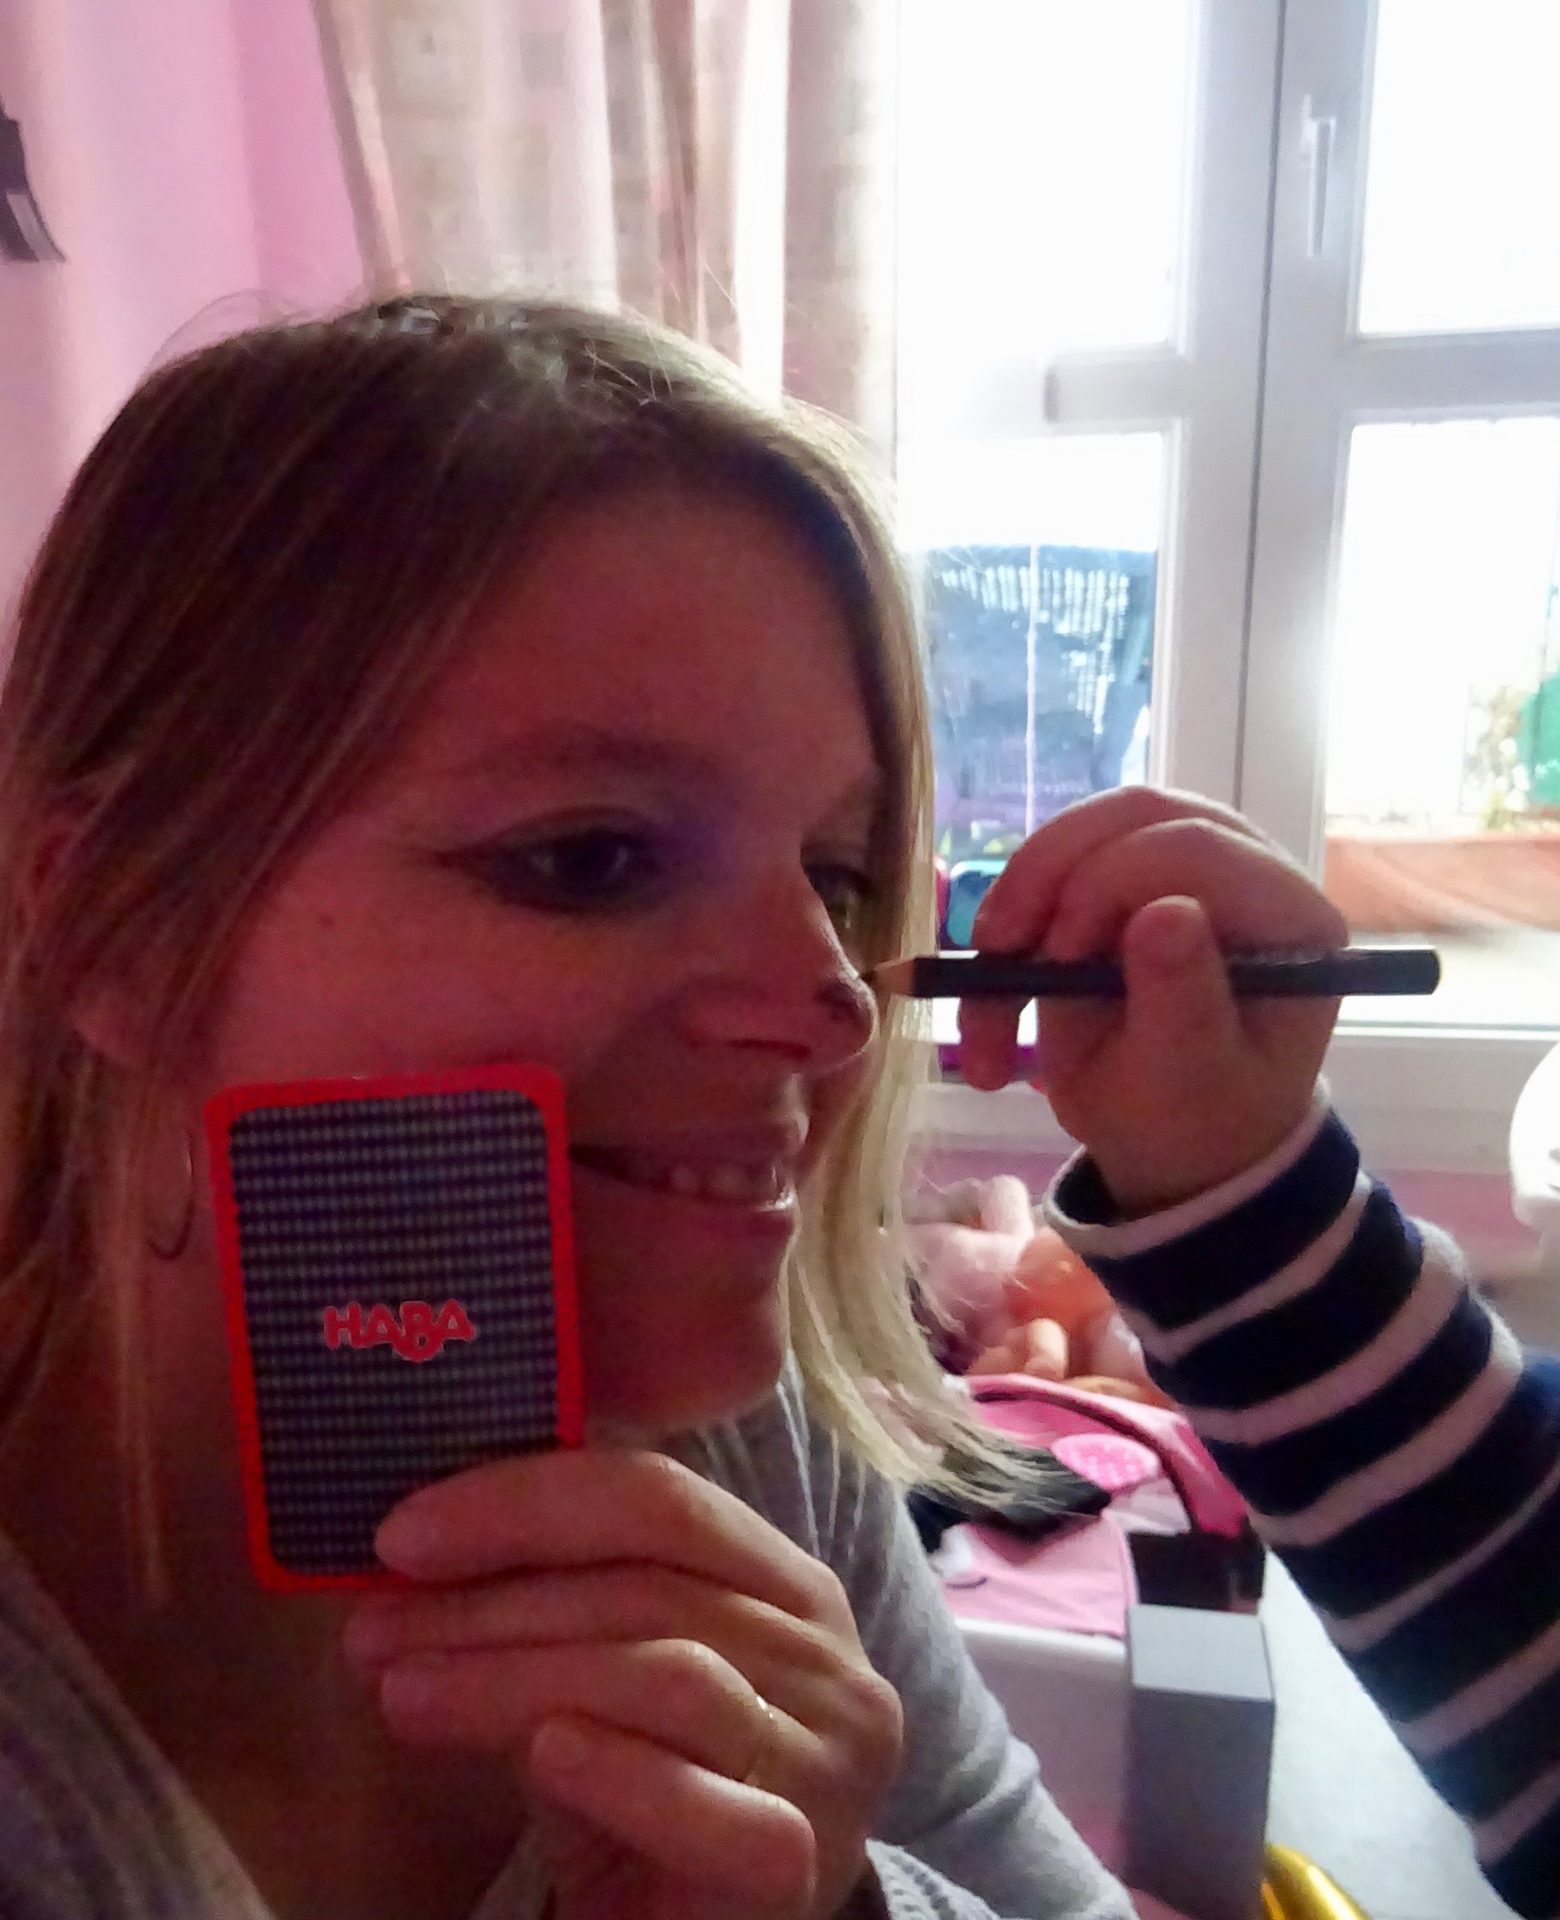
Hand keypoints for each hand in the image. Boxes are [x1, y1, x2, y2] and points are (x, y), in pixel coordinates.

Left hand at [343, 1449, 902, 1919]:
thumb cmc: (643, 1795)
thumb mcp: (597, 1677)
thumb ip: (552, 1602)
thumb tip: (412, 1546)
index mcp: (785, 1582)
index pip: (660, 1497)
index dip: (524, 1500)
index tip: (400, 1532)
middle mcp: (825, 1656)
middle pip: (650, 1585)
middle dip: (492, 1600)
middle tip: (373, 1627)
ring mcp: (825, 1757)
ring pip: (668, 1676)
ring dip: (514, 1676)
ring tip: (403, 1693)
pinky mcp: (800, 1861)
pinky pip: (711, 1806)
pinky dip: (620, 1771)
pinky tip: (543, 1754)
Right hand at [957, 787, 1347, 1213]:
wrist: (1174, 1143)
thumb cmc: (1197, 1121)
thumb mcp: (1187, 1082)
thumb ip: (1183, 1001)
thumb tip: (1166, 912)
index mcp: (1290, 919)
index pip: (1194, 846)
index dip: (1105, 883)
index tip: (1052, 963)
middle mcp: (1250, 871)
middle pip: (1134, 814)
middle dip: (1046, 874)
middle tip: (994, 948)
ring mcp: (1189, 866)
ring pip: (1085, 830)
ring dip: (1015, 903)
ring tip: (986, 994)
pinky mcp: (1133, 877)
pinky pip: (1054, 868)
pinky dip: (1008, 928)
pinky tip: (992, 998)